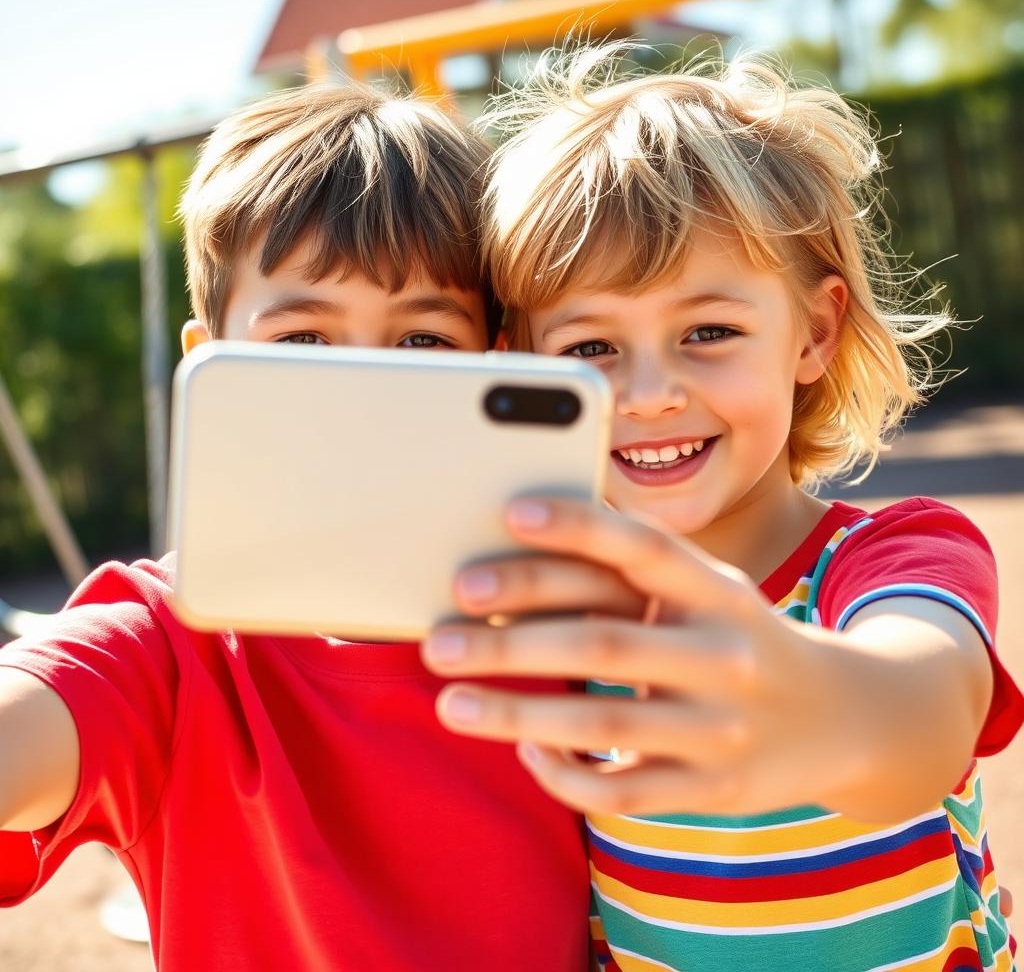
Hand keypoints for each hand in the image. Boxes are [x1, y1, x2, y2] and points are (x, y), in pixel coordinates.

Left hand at [421, 497, 857, 815]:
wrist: (847, 716)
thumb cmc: (740, 638)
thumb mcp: (707, 593)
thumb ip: (631, 578)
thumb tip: (518, 558)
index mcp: (718, 590)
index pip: (643, 547)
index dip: (579, 526)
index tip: (510, 512)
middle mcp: (724, 654)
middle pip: (604, 644)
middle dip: (513, 640)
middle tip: (438, 636)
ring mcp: (723, 728)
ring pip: (604, 724)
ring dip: (517, 712)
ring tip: (449, 700)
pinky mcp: (717, 790)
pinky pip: (625, 790)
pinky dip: (566, 773)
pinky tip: (525, 749)